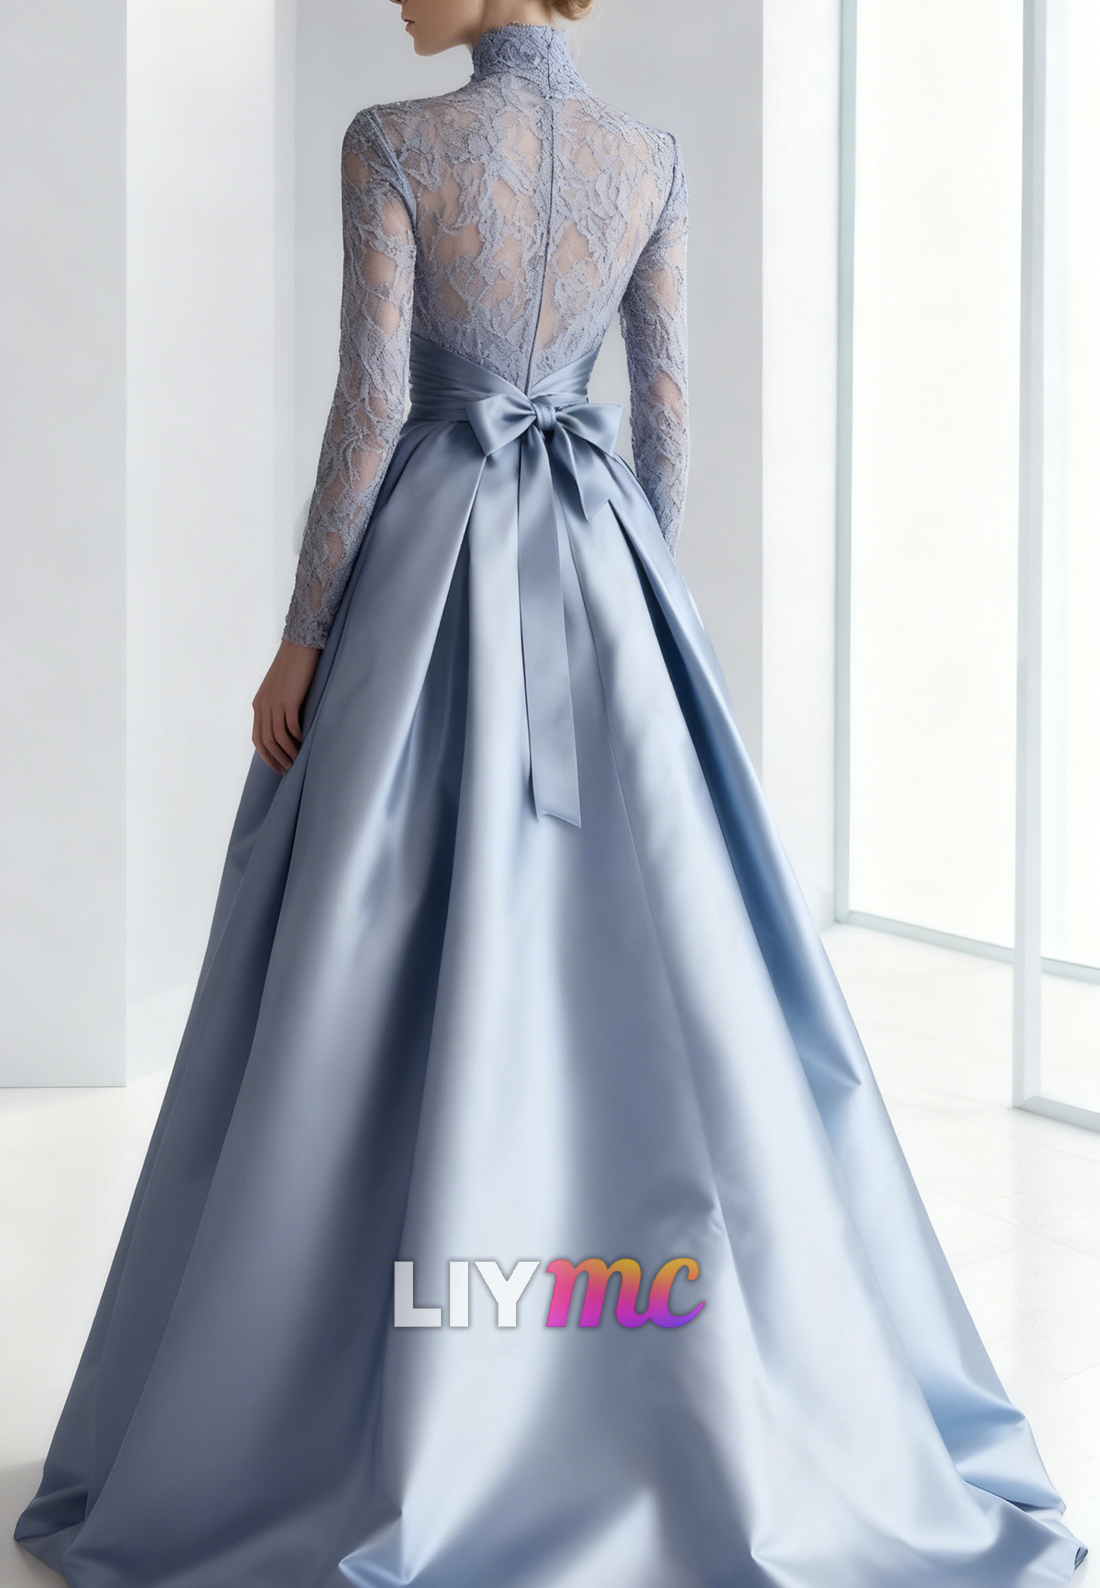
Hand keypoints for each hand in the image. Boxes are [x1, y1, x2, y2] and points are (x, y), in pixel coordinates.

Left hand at [252, 639, 320, 773]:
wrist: (299, 647)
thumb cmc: (293, 667)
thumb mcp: (279, 690)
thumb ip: (278, 707)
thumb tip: (287, 728)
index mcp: (259, 705)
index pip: (257, 737)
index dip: (265, 756)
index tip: (277, 766)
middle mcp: (263, 706)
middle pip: (265, 741)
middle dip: (276, 759)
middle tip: (288, 770)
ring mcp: (275, 703)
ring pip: (277, 737)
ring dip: (287, 752)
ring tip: (296, 762)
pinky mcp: (288, 700)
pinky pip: (291, 726)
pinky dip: (297, 739)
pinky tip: (305, 744)